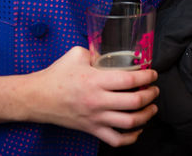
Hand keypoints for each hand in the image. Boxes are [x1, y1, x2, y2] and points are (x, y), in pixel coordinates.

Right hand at [24, 46, 158, 146]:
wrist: (37, 97)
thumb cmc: (57, 75)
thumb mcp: (77, 55)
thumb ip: (96, 52)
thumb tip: (111, 52)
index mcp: (95, 80)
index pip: (129, 79)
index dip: (146, 76)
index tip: (152, 73)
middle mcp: (97, 101)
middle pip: (134, 102)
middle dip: (150, 95)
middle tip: (154, 89)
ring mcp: (95, 118)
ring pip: (129, 122)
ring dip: (146, 115)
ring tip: (152, 107)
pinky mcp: (91, 130)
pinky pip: (116, 140)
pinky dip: (131, 137)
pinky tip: (137, 129)